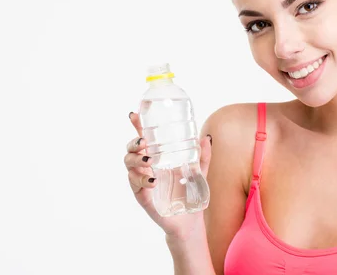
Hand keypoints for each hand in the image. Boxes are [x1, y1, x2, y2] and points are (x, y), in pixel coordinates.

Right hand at [124, 111, 211, 238]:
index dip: (137, 126)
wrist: (189, 221)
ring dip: (137, 161)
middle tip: (144, 142)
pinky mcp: (144, 198)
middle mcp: (147, 169)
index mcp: (157, 159)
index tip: (134, 114)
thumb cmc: (189, 193)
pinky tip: (153, 181)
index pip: (144, 140)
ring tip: (149, 161)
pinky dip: (142, 182)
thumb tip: (207, 137)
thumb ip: (202, 156)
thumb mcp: (198, 172)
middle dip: (133, 144)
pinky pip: (135, 187)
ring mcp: (143, 183)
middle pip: (131, 151)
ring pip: (129, 167)